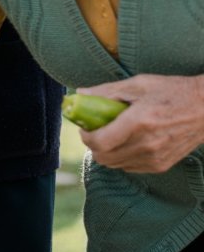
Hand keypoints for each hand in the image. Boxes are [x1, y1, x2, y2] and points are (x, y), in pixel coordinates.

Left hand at [79, 74, 203, 172]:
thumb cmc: (172, 91)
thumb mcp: (139, 84)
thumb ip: (107, 91)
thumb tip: (80, 94)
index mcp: (138, 122)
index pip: (99, 142)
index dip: (85, 137)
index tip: (85, 127)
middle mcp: (147, 144)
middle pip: (104, 157)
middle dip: (93, 145)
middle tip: (96, 131)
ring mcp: (155, 157)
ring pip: (115, 164)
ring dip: (107, 153)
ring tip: (111, 136)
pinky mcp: (162, 165)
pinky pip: (130, 167)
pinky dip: (122, 158)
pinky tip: (127, 143)